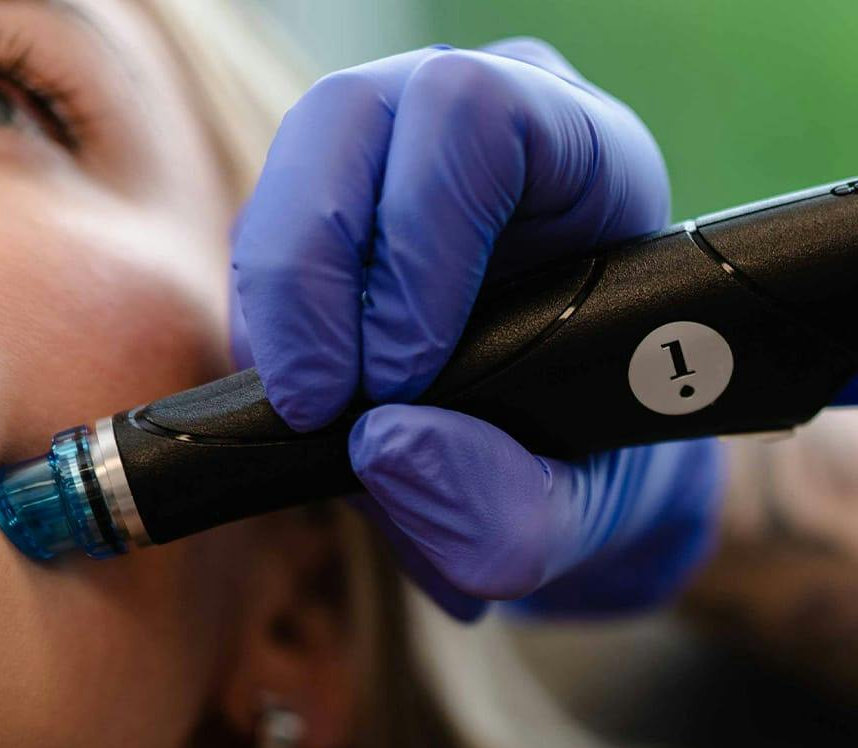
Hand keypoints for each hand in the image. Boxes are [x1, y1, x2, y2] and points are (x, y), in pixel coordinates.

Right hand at [231, 38, 723, 620]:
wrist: (564, 480)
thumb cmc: (590, 475)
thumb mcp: (574, 522)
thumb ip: (508, 506)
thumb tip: (382, 441)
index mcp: (594, 163)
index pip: (482, 121)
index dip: (420, 243)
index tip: (403, 379)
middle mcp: (493, 127)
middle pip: (354, 114)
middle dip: (313, 272)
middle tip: (320, 406)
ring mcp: (404, 153)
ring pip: (295, 164)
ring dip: (282, 301)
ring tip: (313, 410)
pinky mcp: (334, 209)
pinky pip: (263, 232)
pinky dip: (267, 327)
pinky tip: (308, 400)